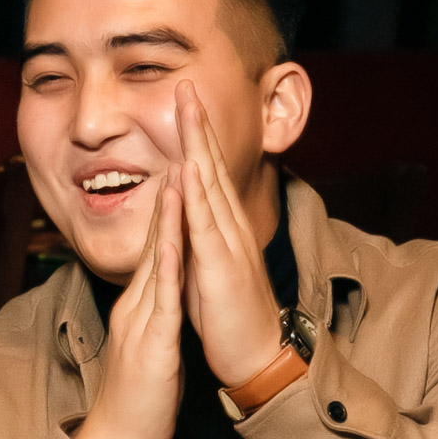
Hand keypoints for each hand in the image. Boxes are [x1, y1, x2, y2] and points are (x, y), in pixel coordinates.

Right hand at [72, 165, 185, 438]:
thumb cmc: (139, 398)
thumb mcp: (151, 346)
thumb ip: (157, 315)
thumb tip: (168, 294)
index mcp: (140, 305)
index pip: (158, 247)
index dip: (171, 206)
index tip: (184, 166)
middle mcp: (136, 305)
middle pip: (154, 240)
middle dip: (169, 193)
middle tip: (180, 148)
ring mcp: (141, 323)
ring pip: (155, 261)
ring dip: (166, 218)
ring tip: (177, 175)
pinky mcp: (151, 345)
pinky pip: (161, 300)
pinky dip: (166, 267)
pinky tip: (173, 242)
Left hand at [174, 79, 283, 386]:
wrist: (258, 354)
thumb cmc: (228, 315)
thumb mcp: (207, 266)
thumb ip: (195, 237)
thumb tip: (179, 215)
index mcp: (223, 226)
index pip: (207, 171)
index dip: (195, 135)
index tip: (183, 100)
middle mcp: (230, 226)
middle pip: (211, 165)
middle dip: (198, 124)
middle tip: (186, 84)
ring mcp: (228, 243)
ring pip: (210, 185)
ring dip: (198, 145)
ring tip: (188, 108)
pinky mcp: (221, 266)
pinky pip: (206, 226)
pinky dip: (197, 195)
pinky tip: (188, 168)